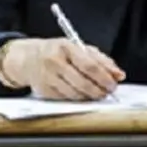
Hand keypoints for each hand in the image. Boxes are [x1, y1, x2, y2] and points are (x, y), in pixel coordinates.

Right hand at [0, 38, 124, 100]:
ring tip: (97, 93)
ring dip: (90, 96)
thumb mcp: (79, 49)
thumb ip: (101, 60)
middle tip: (108, 92)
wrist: (28, 58)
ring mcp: (47, 77)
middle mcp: (54, 62)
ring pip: (75, 94)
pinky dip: (78, 98)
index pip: (89, 65)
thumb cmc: (58, 52)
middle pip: (82, 82)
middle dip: (99, 90)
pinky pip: (66, 98)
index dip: (104, 77)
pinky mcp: (44, 90)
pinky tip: (82, 94)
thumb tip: (118, 74)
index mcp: (66, 47)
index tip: (114, 84)